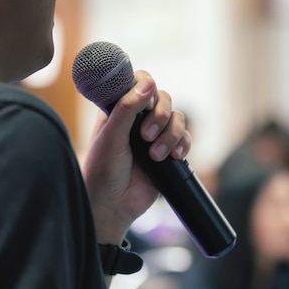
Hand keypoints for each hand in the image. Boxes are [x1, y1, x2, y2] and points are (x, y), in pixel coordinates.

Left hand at [81, 70, 190, 244]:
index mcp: (119, 108)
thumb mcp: (111, 135)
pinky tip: (171, 157)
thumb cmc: (102, 170)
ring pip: (177, 118)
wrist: (113, 205)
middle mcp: (138, 118)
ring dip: (170, 135)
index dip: (147, 89)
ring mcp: (155, 134)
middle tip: (145, 136)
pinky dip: (182, 145)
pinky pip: (185, 138)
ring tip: (155, 155)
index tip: (144, 105)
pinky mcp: (169, 152)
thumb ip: (127, 107)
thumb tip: (148, 83)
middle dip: (159, 117)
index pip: (139, 82)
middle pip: (163, 98)